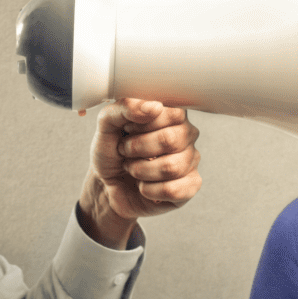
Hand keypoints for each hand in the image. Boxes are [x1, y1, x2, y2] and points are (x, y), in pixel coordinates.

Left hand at [78, 97, 201, 248]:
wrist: (107, 185)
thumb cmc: (112, 152)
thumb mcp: (107, 125)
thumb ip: (124, 107)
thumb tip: (153, 107)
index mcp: (171, 114)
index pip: (172, 113)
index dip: (143, 125)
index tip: (128, 130)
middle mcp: (186, 134)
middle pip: (170, 140)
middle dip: (137, 149)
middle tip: (126, 151)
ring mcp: (190, 159)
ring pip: (171, 167)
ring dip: (141, 171)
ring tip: (133, 169)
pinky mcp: (190, 185)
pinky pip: (174, 190)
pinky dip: (150, 191)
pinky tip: (144, 186)